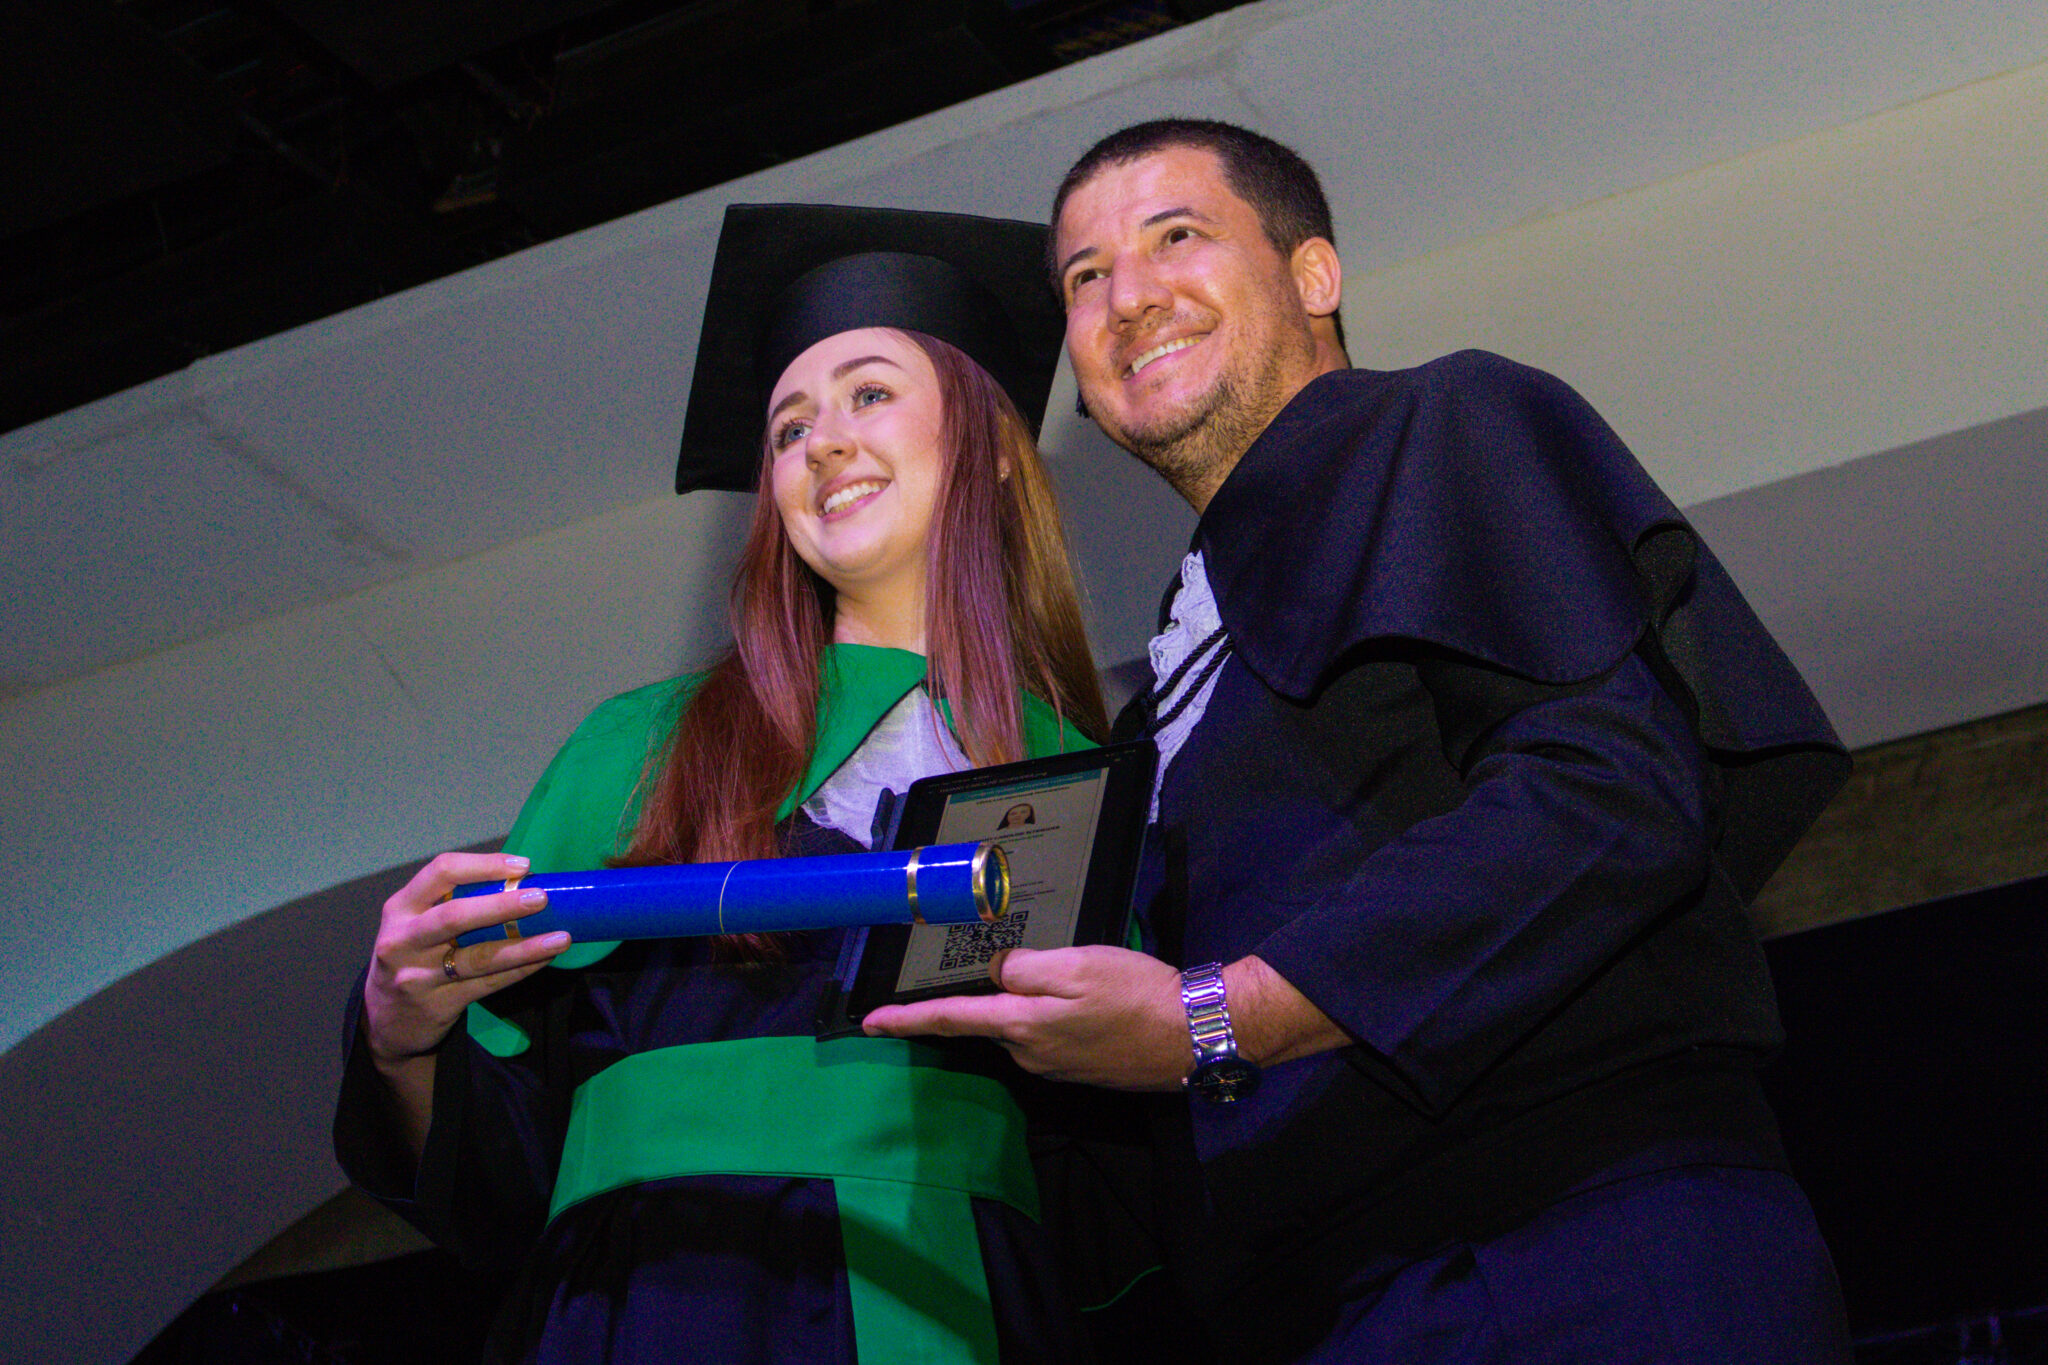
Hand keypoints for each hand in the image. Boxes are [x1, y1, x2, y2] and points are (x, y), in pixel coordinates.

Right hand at [362, 850, 570, 1073]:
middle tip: (541, 898)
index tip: (523, 866)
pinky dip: (520, 969)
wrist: (385, 1021)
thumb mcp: (414, 924)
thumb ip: (451, 903)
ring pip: (479, 956)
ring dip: (525, 946)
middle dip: (502, 905)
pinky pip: (488, 983)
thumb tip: (519, 881)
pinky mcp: (439, 1003)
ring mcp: (419, 975)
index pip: (440, 873)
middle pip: (455, 916)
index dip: (484, 865)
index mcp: (401, 908)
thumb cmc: (411, 957)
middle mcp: (404, 940)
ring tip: (561, 937)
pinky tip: (545, 958)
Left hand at [861, 945, 1190, 1089]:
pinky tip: (1091, 1001)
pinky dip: (1058, 1015)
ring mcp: (1054, 1065)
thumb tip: (997, 971)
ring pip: (1023, 1025)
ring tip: (1081, 979)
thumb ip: (1026, 967)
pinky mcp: (1078, 1068)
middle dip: (996, 994)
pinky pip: (1051, 1035)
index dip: (906, 1020)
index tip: (869, 1022)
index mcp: (1021, 1024)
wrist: (1192, 1036)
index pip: (950, 1019)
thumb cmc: (1137, 995)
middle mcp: (1029, 1052)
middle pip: (991, 1018)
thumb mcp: (1077, 964)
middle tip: (1032, 966)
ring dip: (1034, 1003)